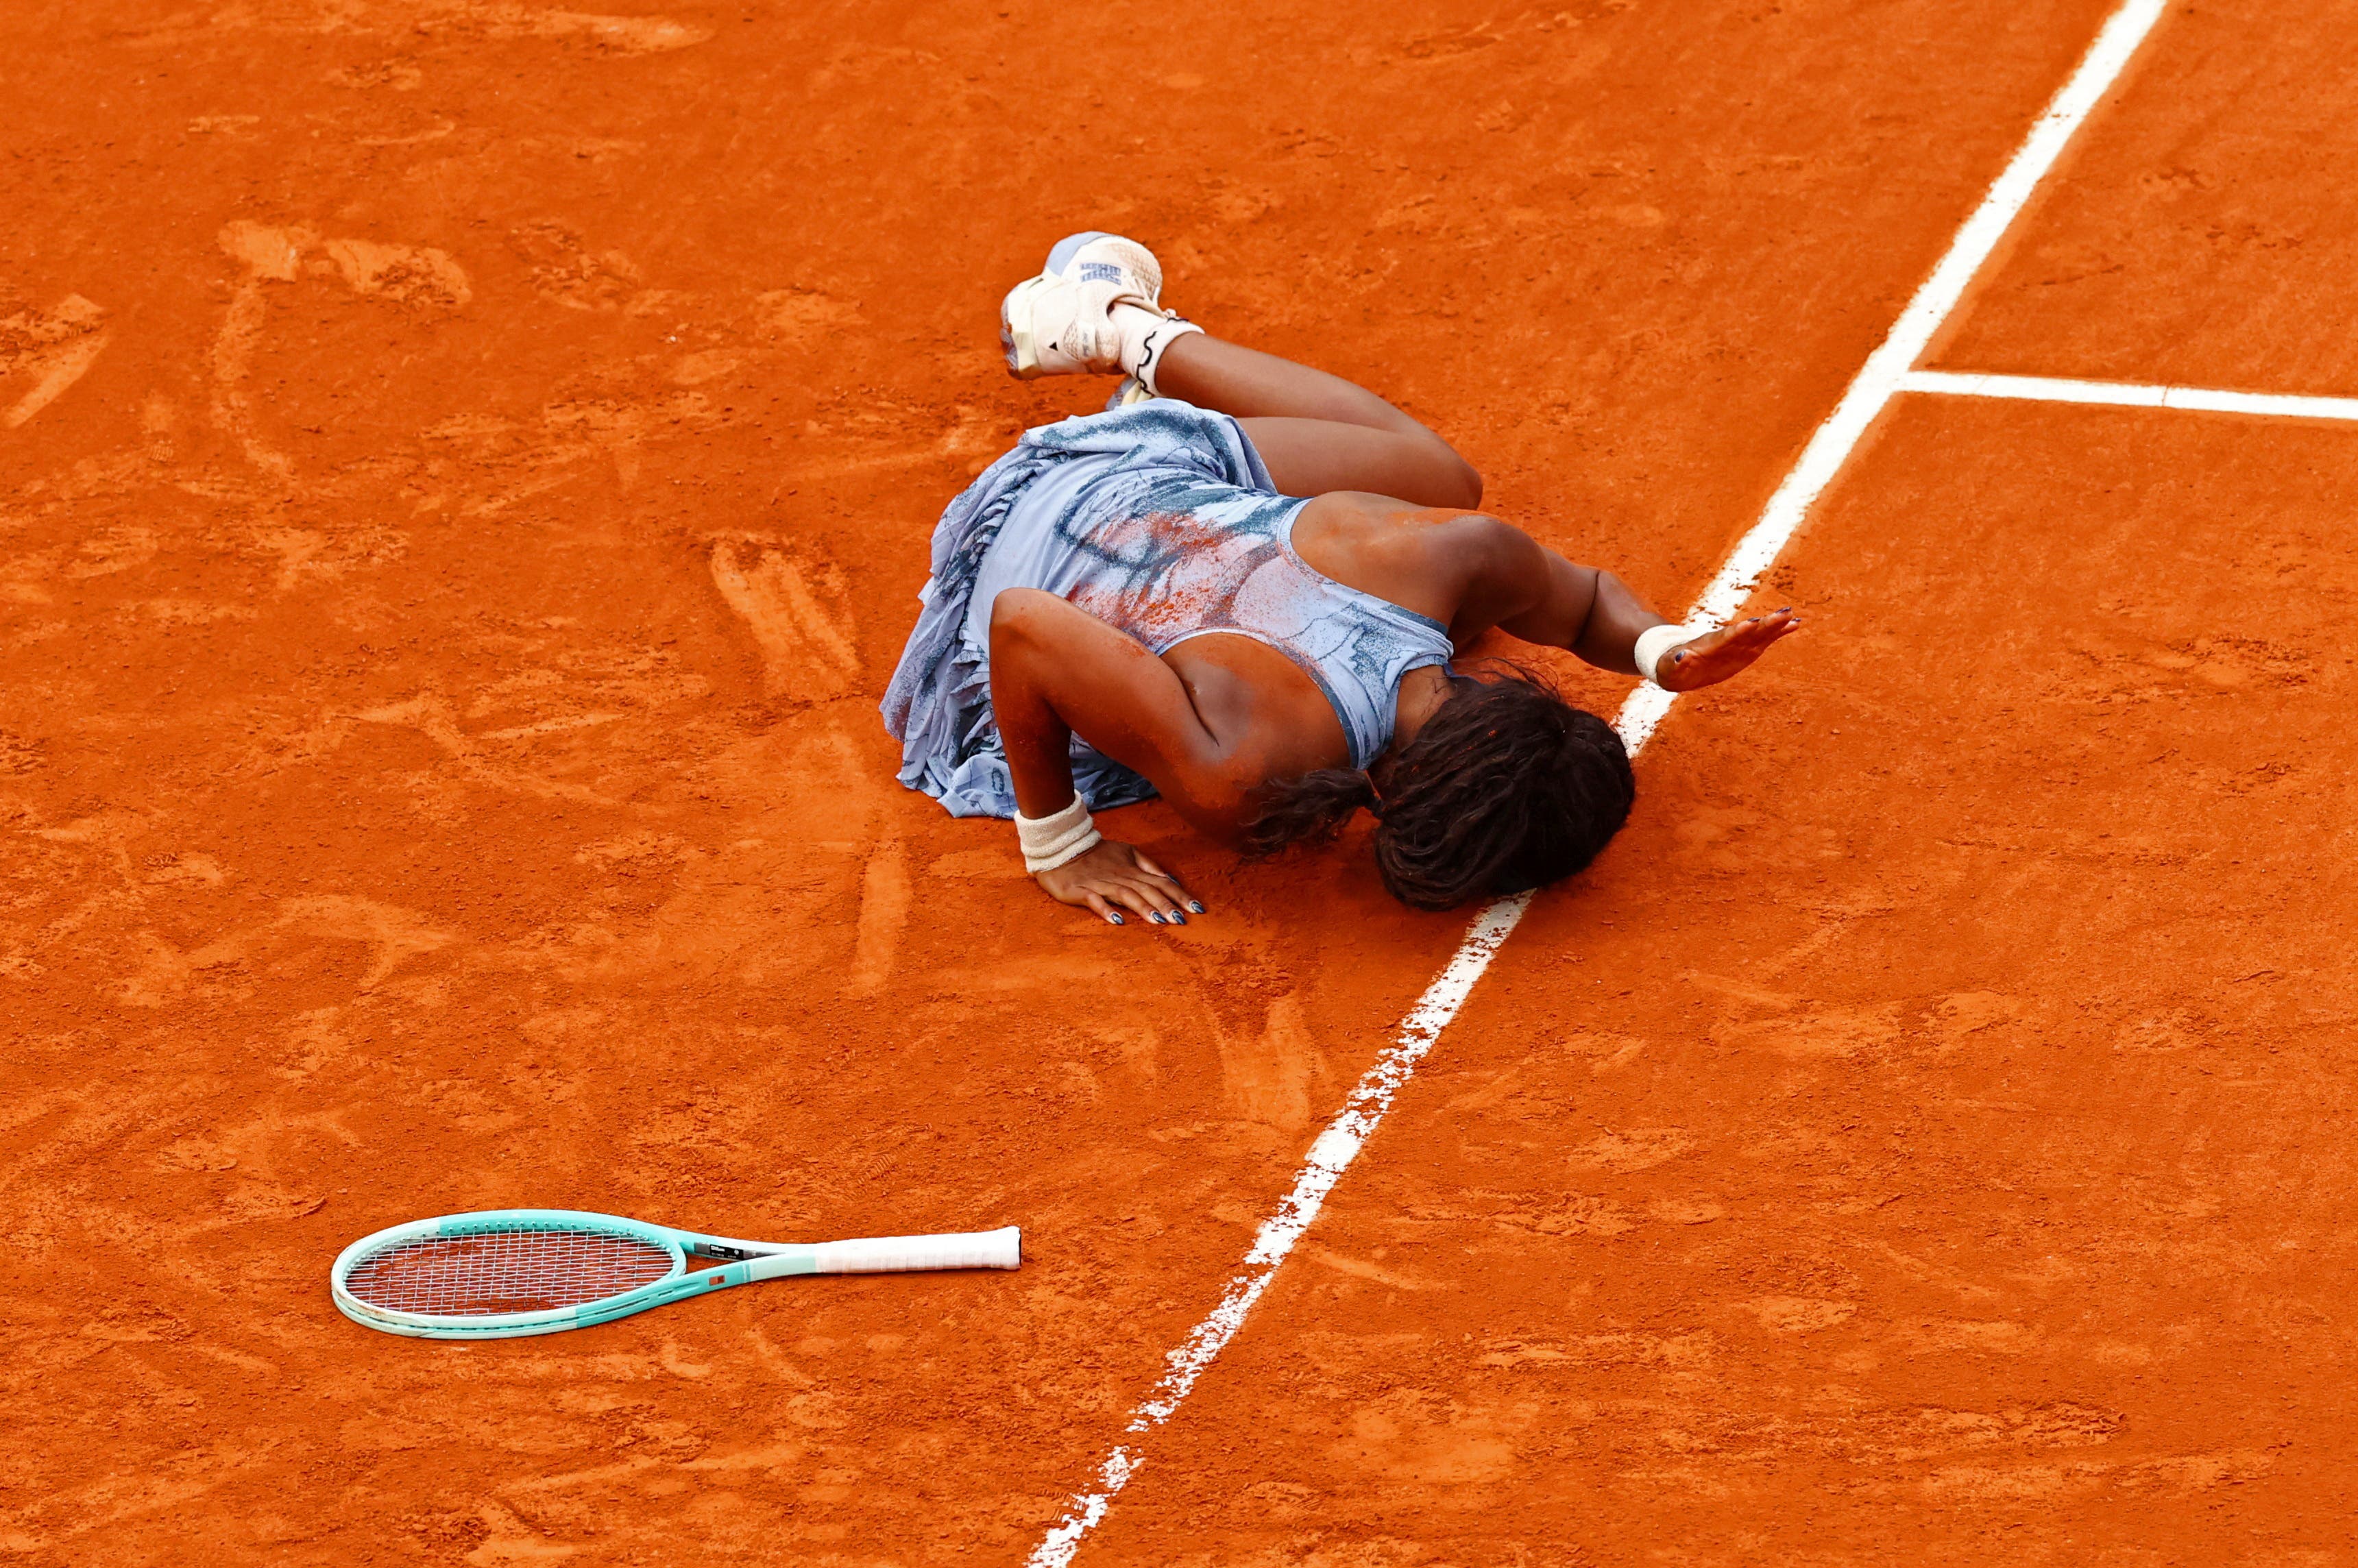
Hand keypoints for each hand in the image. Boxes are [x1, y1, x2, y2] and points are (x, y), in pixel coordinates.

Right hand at [1035, 839, 1204, 926]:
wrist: (1061, 845)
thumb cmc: (1097, 854)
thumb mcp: (1127, 852)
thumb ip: (1149, 866)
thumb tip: (1172, 881)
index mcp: (1133, 869)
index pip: (1162, 883)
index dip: (1180, 895)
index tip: (1198, 909)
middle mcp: (1120, 877)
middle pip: (1148, 890)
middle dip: (1166, 904)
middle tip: (1182, 920)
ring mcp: (1100, 884)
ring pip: (1126, 895)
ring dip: (1143, 907)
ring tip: (1159, 921)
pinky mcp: (1080, 891)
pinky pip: (1095, 900)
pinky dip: (1106, 909)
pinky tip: (1117, 921)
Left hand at [1655, 607, 1802, 692]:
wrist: (1680, 665)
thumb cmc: (1673, 666)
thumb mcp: (1672, 668)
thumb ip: (1678, 663)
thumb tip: (1681, 657)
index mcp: (1710, 645)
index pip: (1727, 636)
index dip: (1740, 631)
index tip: (1753, 623)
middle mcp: (1728, 640)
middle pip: (1749, 631)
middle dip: (1766, 623)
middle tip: (1784, 613)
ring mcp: (1739, 644)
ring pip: (1761, 633)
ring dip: (1776, 625)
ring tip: (1793, 617)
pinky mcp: (1747, 650)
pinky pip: (1766, 640)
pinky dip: (1780, 633)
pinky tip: (1795, 625)